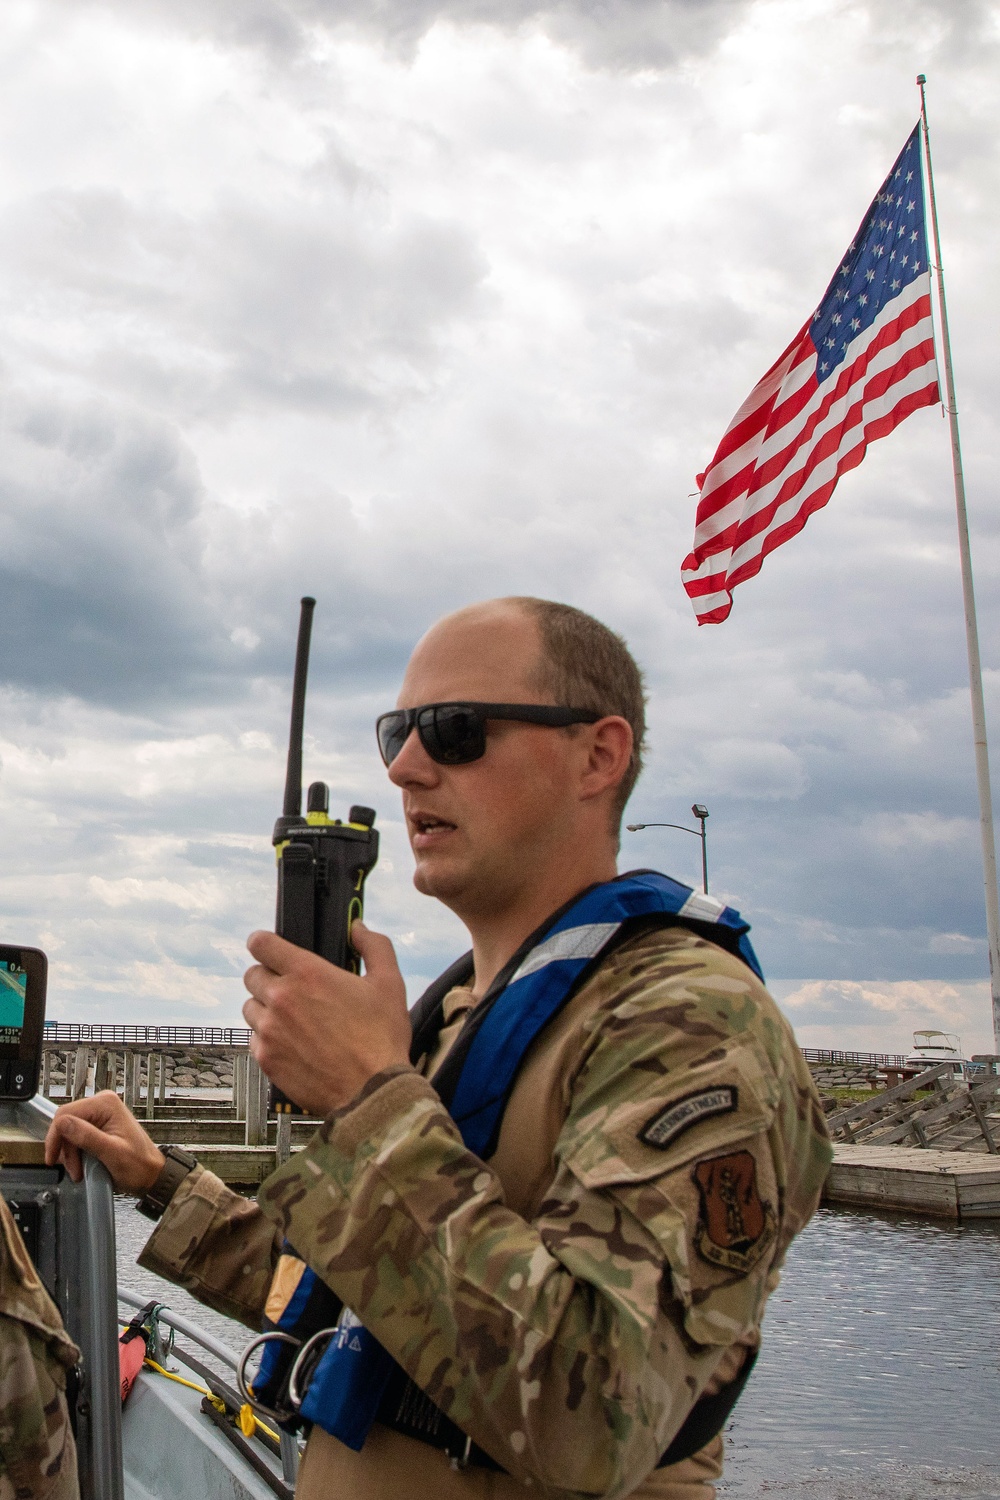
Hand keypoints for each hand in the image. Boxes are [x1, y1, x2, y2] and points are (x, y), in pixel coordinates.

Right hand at [45, 1091, 165, 1190]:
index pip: (65, 1114)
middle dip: (66, 1149)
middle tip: (73, 1169)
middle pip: (66, 1123)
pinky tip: (82, 1164)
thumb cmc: (139, 1165)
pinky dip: (76, 1152)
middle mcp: (102, 1104)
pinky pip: (76, 1136)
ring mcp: (101, 1114)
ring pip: (69, 1131)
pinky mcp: (99, 1125)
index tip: (52, 1158)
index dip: (55, 1137)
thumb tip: (63, 1123)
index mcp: (106, 1104)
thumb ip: (87, 1137)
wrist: (151, 1174)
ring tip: (79, 1170)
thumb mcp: (112, 1153)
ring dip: (70, 1153)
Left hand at [242, 921, 411, 1115]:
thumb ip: (374, 946)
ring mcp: (269, 1030)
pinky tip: (293, 1044)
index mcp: (307, 973)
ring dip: (265, 1008)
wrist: (371, 1092)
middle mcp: (281, 998)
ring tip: (292, 1019)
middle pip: (252, 975)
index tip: (271, 948)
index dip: (264, 942)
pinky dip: (268, 1039)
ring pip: (251, 1007)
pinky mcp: (266, 1059)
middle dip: (268, 976)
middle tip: (291, 988)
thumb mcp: (389, 983)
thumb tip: (358, 928)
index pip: (261, 943)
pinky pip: (254, 1039)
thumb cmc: (381, 1039)